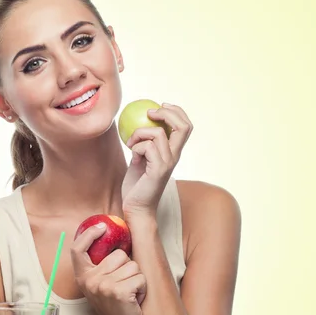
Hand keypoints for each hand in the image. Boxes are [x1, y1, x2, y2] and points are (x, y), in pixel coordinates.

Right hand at [71, 223, 146, 314]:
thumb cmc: (113, 305)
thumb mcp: (100, 284)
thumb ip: (102, 266)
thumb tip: (114, 239)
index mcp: (83, 276)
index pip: (77, 249)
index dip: (88, 234)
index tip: (102, 227)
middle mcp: (90, 279)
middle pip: (119, 255)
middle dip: (128, 268)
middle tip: (123, 286)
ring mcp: (103, 286)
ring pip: (133, 266)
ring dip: (137, 279)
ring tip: (129, 294)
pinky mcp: (118, 292)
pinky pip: (140, 278)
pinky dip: (142, 288)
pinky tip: (135, 300)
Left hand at [121, 103, 192, 217]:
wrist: (136, 208)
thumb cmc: (136, 185)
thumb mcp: (140, 158)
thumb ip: (144, 143)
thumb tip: (138, 123)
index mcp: (173, 152)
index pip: (185, 126)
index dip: (176, 111)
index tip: (159, 106)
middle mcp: (175, 156)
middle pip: (183, 126)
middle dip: (167, 113)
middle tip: (150, 113)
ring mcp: (168, 163)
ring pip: (159, 133)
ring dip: (139, 133)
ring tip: (130, 143)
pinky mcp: (159, 169)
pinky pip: (147, 146)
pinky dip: (136, 146)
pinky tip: (132, 156)